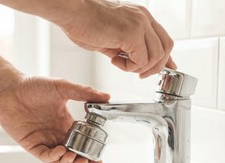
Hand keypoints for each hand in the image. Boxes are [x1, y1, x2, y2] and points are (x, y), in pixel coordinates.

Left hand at [0, 74, 109, 162]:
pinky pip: (45, 156)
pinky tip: (60, 150)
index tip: (99, 160)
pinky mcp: (32, 144)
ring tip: (72, 156)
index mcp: (67, 124)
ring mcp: (44, 141)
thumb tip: (106, 97)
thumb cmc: (33, 86)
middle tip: (85, 161)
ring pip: (59, 162)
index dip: (91, 155)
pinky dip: (54, 157)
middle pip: (73, 158)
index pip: (82, 144)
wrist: (10, 88)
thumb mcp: (62, 87)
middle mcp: (57, 135)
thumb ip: (83, 93)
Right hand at [57, 0, 176, 77]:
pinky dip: (128, 67)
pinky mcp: (131, 33)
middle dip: (155, 67)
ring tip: (120, 63)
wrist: (73, 13)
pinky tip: (114, 60)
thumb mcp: (111, 38)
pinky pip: (141, 60)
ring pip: (155, 56)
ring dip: (138, 67)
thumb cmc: (85, 23)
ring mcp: (139, 24)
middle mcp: (144, 18)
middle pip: (166, 48)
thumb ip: (126, 48)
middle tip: (139, 73)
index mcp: (140, 17)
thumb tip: (133, 62)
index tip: (163, 68)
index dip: (165, 57)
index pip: (163, 39)